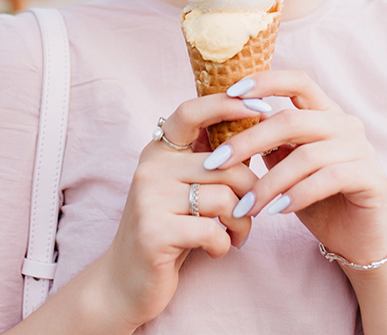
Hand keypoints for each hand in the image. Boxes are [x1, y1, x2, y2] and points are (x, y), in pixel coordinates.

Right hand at [95, 93, 262, 327]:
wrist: (124, 283)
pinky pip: (212, 231)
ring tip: (236, 236)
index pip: (191, 112)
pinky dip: (224, 245)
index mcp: (159, 151)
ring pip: (225, 199)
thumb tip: (259, 130)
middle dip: (251, 193)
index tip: (263, 106)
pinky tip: (217, 250)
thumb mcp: (184, 189)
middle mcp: (151, 168)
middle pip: (227, 166)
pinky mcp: (154, 232)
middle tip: (251, 215)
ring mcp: (149, 199)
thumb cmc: (169, 231)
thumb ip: (210, 162)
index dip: (227, 104)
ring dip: (241, 223)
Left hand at [203, 70, 386, 267]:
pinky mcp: (371, 177)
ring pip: (306, 156)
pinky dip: (298, 195)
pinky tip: (277, 211)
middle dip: (249, 142)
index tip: (231, 93)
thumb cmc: (317, 201)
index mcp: (325, 113)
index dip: (265, 81)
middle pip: (291, 121)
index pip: (297, 81)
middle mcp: (345, 124)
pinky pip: (328, 179)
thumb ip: (270, 145)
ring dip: (269, 183)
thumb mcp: (287, 168)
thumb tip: (230, 124)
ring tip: (246, 205)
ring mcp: (361, 149)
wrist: (358, 240)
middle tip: (216, 164)